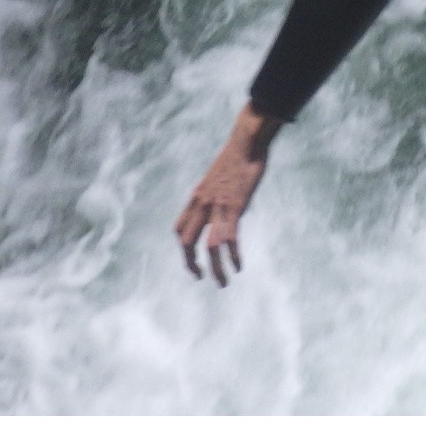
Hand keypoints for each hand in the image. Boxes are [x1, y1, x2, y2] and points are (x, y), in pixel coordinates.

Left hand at [176, 102, 278, 286]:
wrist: (245, 142)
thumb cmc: (236, 157)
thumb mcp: (217, 177)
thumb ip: (214, 194)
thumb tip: (220, 205)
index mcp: (196, 197)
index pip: (179, 228)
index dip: (184, 247)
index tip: (193, 258)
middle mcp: (201, 204)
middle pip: (187, 242)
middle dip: (190, 264)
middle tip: (200, 276)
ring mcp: (217, 207)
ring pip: (209, 247)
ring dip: (215, 268)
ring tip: (222, 282)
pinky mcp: (234, 207)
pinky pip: (230, 239)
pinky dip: (233, 256)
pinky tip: (238, 266)